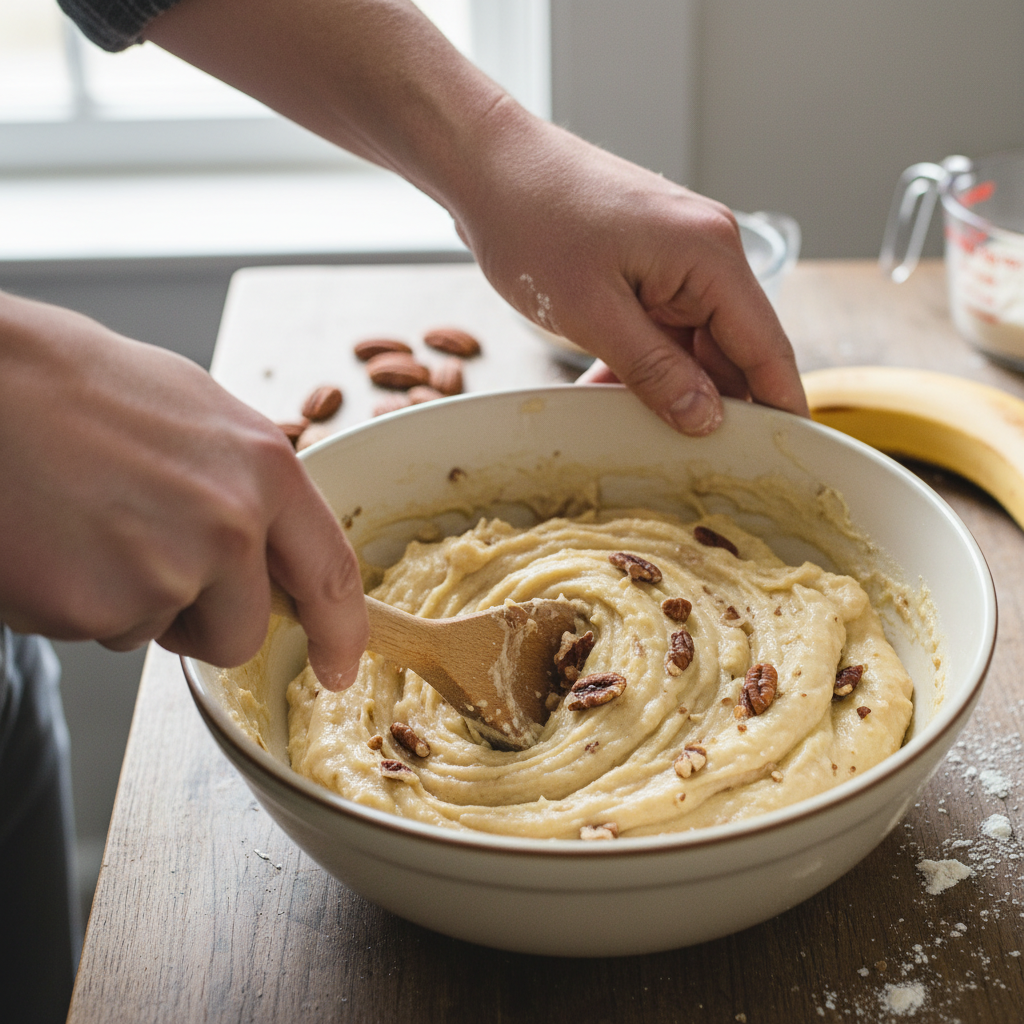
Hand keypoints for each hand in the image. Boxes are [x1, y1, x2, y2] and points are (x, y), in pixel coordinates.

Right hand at [0, 293, 366, 688]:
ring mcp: (163, 569)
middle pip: (241, 633)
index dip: (341, 632)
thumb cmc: (80, 387)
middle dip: (200, 621)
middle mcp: (230, 525)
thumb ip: (250, 488)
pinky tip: (51, 539)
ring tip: (87, 522)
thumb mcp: (200, 416)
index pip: (331, 574)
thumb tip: (272, 544)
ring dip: (127, 600)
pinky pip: (97, 629)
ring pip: (159, 631)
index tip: (339, 666)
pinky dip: (73, 599)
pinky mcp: (93, 605)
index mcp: (265, 470)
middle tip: (145, 558)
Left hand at [144, 0, 804, 434]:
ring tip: (635, 425)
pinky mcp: (641, 261)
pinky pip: (663, 333)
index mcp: (712, 259)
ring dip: (675, 393)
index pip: (772, 353)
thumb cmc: (529, 215)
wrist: (473, 153)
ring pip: (699, 349)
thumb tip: (706, 419)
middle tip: (695, 468)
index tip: (778, 469)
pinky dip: (647, 370)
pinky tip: (612, 393)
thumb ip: (655, 370)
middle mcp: (707, 253)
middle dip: (721, 410)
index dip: (778, 414)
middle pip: (741, 353)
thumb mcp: (591, 309)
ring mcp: (676, 256)